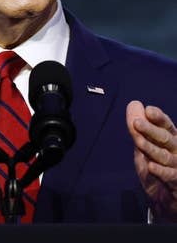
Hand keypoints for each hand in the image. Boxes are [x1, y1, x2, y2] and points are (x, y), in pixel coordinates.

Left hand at [126, 100, 176, 220]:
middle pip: (166, 139)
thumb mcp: (143, 147)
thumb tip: (134, 104)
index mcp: (171, 140)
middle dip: (151, 130)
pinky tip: (152, 166)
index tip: (148, 110)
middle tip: (136, 123)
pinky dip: (161, 172)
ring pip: (166, 156)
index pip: (167, 126)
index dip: (159, 118)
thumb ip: (138, 128)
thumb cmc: (155, 168)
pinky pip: (171, 176)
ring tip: (138, 141)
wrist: (163, 200)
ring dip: (152, 149)